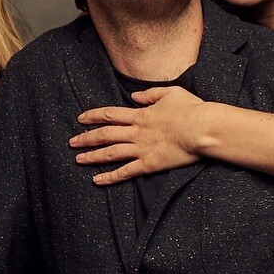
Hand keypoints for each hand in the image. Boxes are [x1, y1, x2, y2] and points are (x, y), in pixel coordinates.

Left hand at [69, 85, 205, 184]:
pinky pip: (125, 172)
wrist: (202, 128)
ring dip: (92, 156)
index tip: (81, 118)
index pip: (111, 114)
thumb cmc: (191, 109)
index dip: (93, 116)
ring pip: (110, 153)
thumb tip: (134, 96)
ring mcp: (141, 149)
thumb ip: (150, 94)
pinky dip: (110, 177)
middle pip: (105, 134)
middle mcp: (136, 132)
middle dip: (86, 138)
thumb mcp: (170, 92)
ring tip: (78, 159)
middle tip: (71, 142)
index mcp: (141, 114)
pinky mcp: (149, 164)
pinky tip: (97, 180)